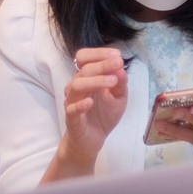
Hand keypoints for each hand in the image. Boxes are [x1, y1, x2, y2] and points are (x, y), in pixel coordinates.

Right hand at [60, 48, 129, 166]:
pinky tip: (90, 102)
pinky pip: (72, 109)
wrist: (93, 140)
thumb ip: (121, 83)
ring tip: (112, 81)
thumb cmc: (104, 115)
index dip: (99, 53)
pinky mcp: (71, 118)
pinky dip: (80, 104)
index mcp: (88, 78)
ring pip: (77, 85)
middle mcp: (78, 86)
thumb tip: (121, 68)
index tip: (117, 55)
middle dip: (102, 64)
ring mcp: (72, 101)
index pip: (85, 58)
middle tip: (118, 63)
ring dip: (95, 81)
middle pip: (84, 69)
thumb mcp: (119, 97)